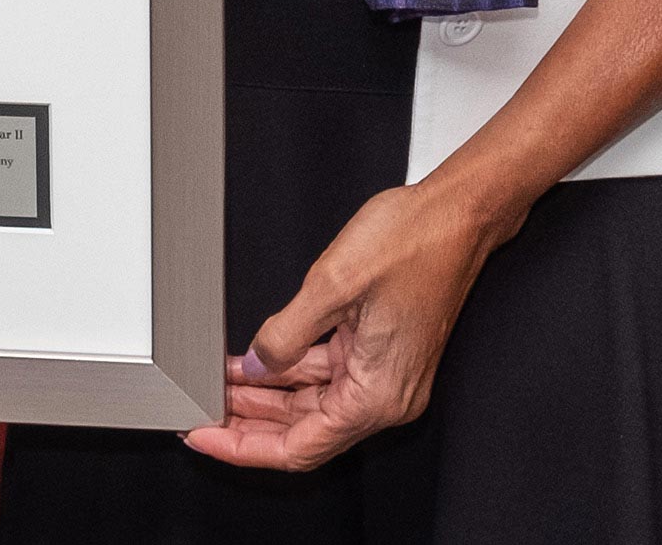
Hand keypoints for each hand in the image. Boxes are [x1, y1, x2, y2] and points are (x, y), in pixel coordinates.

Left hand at [183, 178, 509, 470]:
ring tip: (218, 379)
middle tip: (202, 410)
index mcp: (379, 394)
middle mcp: (387, 394)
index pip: (300, 448)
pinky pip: (328, 373)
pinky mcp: (383, 351)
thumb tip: (254, 365)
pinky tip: (256, 356)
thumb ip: (284, 334)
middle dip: (249, 420)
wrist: (459, 214)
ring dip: (266, 391)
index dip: (245, 447)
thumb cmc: (417, 241)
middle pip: (305, 429)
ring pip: (313, 400)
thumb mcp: (331, 284)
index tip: (206, 438)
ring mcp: (386, 373)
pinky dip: (291, 367)